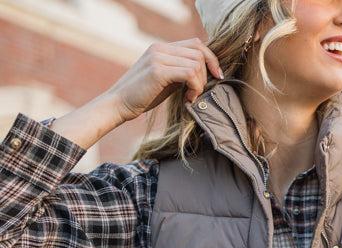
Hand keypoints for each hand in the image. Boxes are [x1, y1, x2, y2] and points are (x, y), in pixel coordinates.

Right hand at [105, 37, 223, 122]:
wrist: (119, 103)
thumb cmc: (143, 96)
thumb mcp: (166, 80)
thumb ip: (181, 72)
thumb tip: (204, 74)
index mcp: (162, 48)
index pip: (196, 44)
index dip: (211, 59)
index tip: (217, 76)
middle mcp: (160, 48)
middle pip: (199, 52)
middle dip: (207, 74)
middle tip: (198, 92)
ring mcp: (158, 57)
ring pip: (196, 63)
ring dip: (200, 83)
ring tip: (190, 96)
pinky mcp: (158, 70)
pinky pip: (189, 73)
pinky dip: (195, 87)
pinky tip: (188, 98)